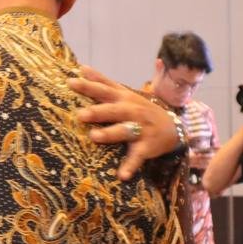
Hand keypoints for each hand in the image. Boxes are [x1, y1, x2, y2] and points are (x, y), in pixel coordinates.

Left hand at [68, 65, 182, 180]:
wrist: (172, 127)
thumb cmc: (139, 109)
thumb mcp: (124, 93)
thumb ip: (103, 81)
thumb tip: (81, 67)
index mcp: (123, 98)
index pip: (104, 90)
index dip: (88, 86)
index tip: (70, 82)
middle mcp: (131, 112)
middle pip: (113, 110)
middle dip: (98, 112)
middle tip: (80, 114)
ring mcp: (140, 129)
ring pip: (124, 131)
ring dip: (110, 134)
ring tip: (94, 137)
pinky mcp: (146, 147)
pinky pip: (137, 157)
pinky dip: (130, 166)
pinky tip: (122, 176)